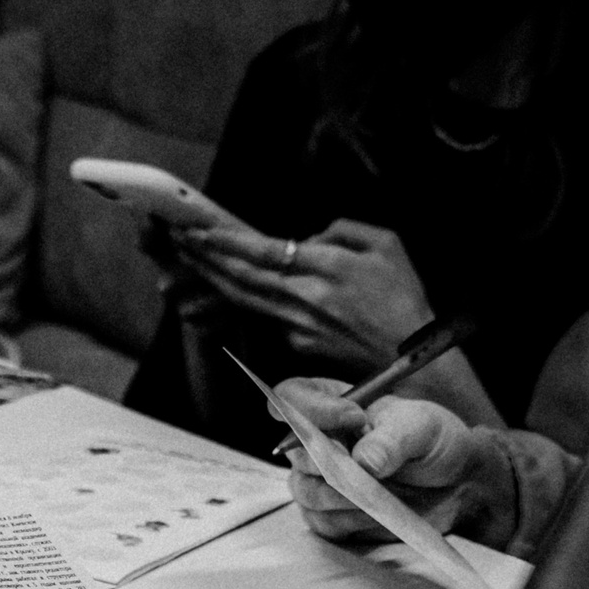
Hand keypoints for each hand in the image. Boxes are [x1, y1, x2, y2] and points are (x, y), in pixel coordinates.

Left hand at [175, 217, 435, 373]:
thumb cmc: (404, 298)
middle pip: (240, 277)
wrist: (413, 357)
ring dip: (211, 278)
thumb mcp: (387, 244)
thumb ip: (343, 231)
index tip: (197, 230)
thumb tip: (306, 238)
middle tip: (175, 239)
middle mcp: (305, 299)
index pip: (263, 253)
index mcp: (327, 268)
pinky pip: (263, 315)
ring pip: (243, 298)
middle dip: (204, 257)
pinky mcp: (297, 344)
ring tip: (186, 258)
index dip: (225, 242)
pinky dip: (240, 299)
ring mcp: (297, 326)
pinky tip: (222, 284)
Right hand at [277, 380, 518, 546]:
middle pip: (294, 451)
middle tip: (367, 470)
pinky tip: (378, 513)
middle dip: (330, 463)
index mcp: (334, 405)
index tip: (352, 419)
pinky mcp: (331, 515)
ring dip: (341, 497)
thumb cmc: (434, 442)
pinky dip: (350, 521)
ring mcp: (321, 480)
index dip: (309, 408)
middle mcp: (320, 442)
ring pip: (305, 491)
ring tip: (378, 495)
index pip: (294, 395)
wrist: (455, 482)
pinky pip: (322, 523)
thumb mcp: (423, 427)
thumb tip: (362, 461)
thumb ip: (393, 439)